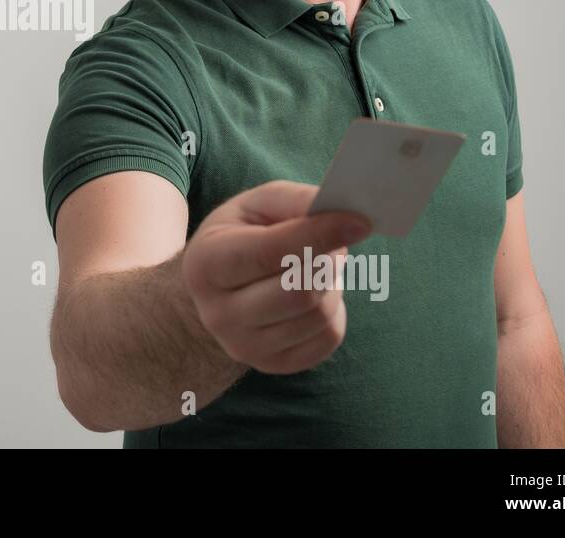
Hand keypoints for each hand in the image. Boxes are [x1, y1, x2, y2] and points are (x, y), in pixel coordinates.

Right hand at [181, 179, 371, 374]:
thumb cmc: (241, 236)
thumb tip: (343, 213)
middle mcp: (218, 314)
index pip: (269, 253)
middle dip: (329, 261)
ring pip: (318, 315)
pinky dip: (335, 309)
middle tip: (334, 242)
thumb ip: (293, 201)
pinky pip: (328, 337)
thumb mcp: (255, 205)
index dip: (317, 235)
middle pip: (299, 292)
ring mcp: (244, 346)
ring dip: (333, 283)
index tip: (359, 221)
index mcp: (206, 265)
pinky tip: (317, 293)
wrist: (216, 289)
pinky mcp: (273, 364)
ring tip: (320, 265)